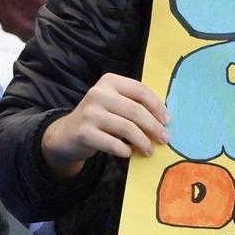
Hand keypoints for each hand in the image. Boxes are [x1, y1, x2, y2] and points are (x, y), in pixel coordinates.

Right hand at [40, 73, 168, 178]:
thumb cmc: (99, 118)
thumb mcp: (114, 103)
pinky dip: (126, 151)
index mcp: (109, 81)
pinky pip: (114, 144)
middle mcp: (98, 94)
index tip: (167, 120)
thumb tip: (163, 118)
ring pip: (127, 128)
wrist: (67, 134)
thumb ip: (134, 104)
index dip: (157, 106)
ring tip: (149, 150)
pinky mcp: (84, 133)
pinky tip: (129, 153)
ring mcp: (90, 113)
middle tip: (164, 138)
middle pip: (136, 111)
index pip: (140, 91)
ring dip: (143, 142)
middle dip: (154, 127)